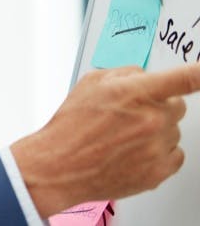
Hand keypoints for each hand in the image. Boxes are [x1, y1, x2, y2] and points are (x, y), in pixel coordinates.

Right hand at [11, 63, 199, 216]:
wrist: (61, 166)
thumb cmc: (71, 126)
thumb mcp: (90, 83)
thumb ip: (125, 74)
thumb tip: (146, 75)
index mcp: (136, 93)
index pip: (185, 79)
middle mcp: (153, 119)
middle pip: (178, 105)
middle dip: (158, 106)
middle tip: (131, 114)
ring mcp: (158, 147)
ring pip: (174, 131)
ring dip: (156, 130)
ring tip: (124, 137)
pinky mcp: (159, 171)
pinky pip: (175, 154)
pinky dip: (159, 152)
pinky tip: (134, 151)